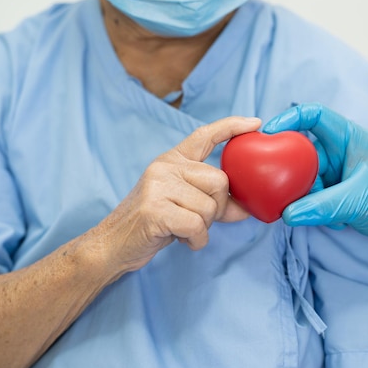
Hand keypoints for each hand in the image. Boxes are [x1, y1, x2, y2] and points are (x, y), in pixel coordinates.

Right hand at [96, 116, 260, 272]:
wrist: (112, 244)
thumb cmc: (153, 224)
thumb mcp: (183, 205)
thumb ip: (213, 202)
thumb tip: (247, 208)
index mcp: (172, 160)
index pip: (204, 135)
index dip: (231, 127)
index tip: (255, 123)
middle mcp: (164, 167)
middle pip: (220, 180)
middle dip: (217, 208)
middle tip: (198, 220)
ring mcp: (157, 186)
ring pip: (209, 206)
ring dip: (204, 228)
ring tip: (184, 231)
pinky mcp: (155, 209)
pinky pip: (196, 225)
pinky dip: (196, 240)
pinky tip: (182, 240)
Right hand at [262, 103, 367, 257]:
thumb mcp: (357, 200)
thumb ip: (322, 206)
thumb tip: (288, 214)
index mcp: (348, 137)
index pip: (314, 115)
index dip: (289, 119)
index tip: (268, 134)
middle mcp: (337, 150)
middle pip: (300, 150)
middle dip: (292, 171)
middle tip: (284, 190)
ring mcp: (331, 170)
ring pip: (302, 177)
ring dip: (307, 198)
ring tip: (329, 215)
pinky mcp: (328, 189)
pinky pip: (307, 195)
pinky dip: (314, 209)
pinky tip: (337, 221)